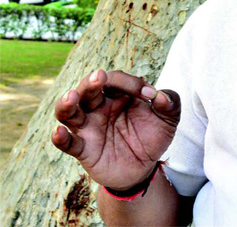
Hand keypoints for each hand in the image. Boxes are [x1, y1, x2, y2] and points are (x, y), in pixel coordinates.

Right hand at [52, 69, 180, 190]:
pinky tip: (59, 132)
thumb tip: (160, 96)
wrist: (145, 167)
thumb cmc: (153, 135)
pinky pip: (68, 143)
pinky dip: (60, 138)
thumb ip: (170, 103)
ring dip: (67, 104)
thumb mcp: (168, 119)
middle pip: (87, 89)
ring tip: (71, 97)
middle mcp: (99, 107)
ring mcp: (89, 127)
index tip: (150, 95)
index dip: (131, 84)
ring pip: (69, 112)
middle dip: (91, 82)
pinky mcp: (84, 149)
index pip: (116, 80)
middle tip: (98, 76)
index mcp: (118, 94)